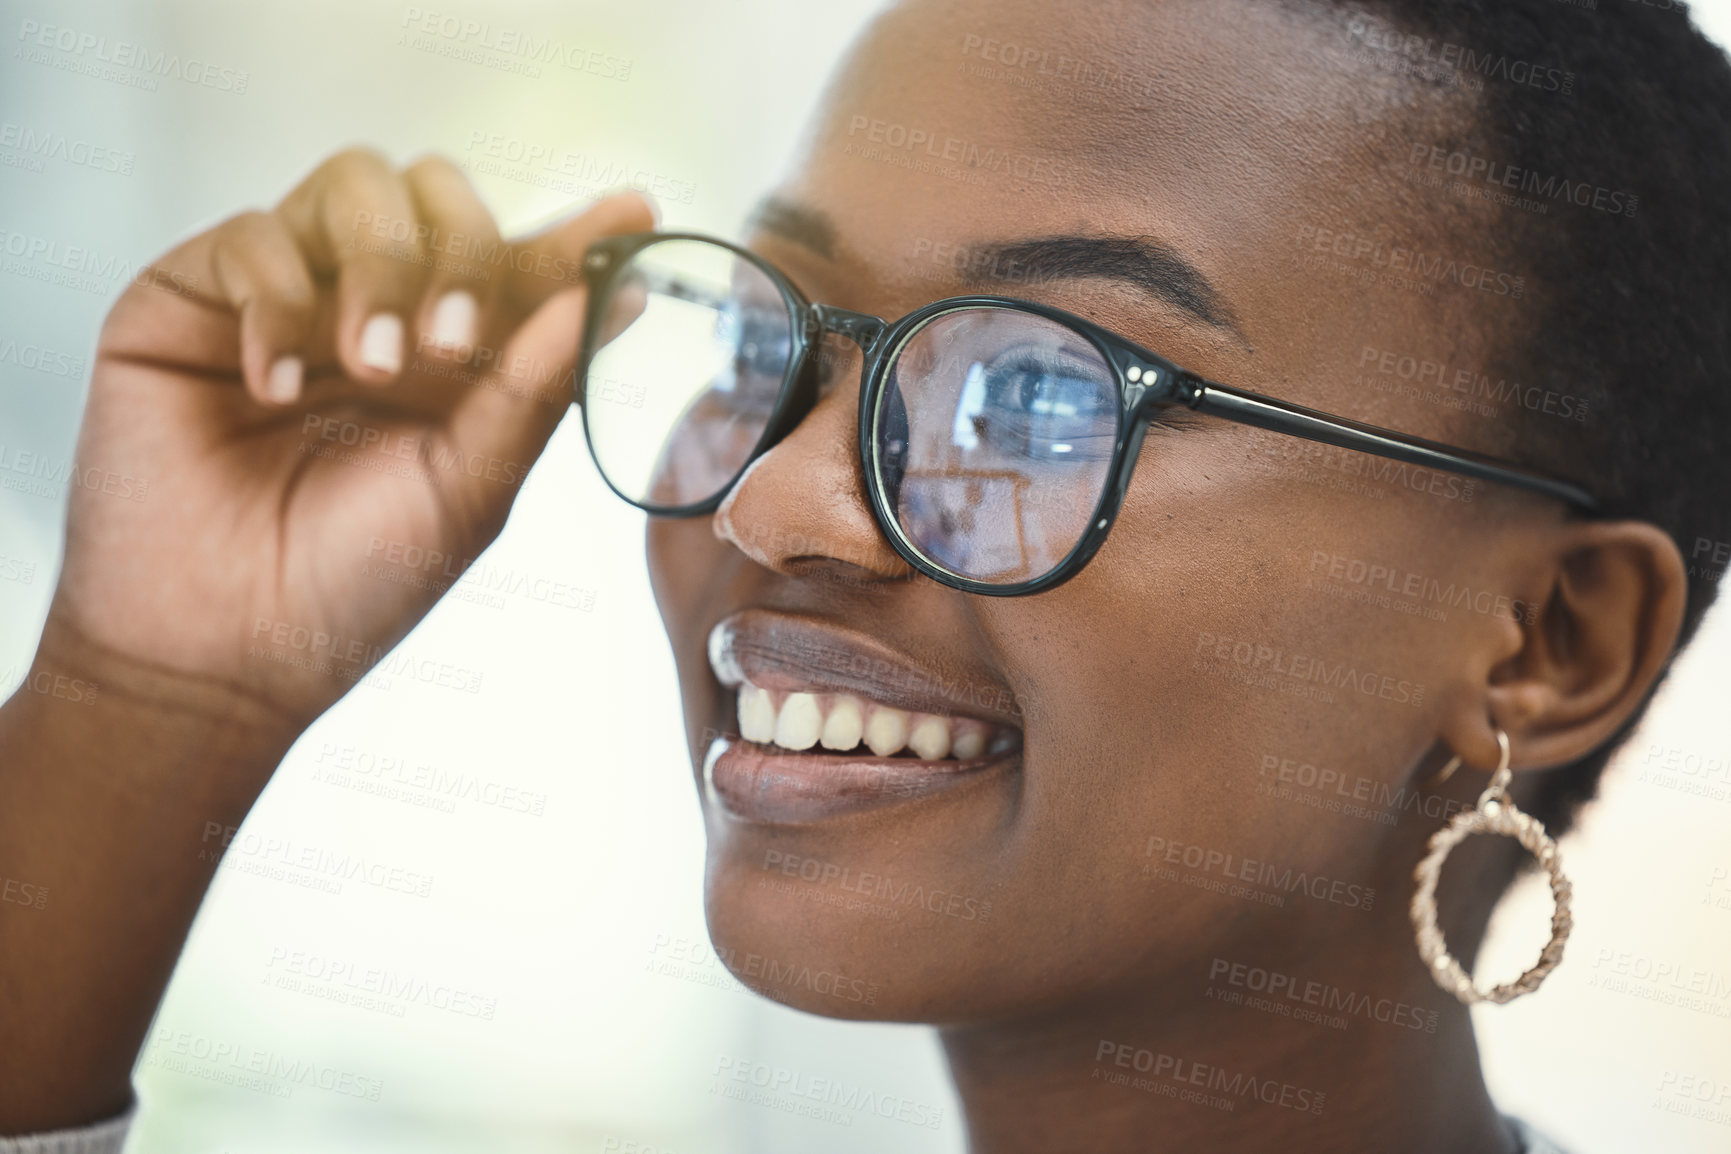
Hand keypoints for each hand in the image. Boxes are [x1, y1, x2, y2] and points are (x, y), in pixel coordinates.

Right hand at [46, 149, 653, 728]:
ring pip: (355, 185)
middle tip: (455, 341)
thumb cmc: (350, 585)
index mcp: (455, 359)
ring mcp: (291, 295)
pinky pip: (251, 235)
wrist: (223, 650)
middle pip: (439, 194)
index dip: (578, 236)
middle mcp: (378, 309)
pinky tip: (273, 386)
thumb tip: (607, 295)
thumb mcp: (468, 489)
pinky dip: (277, 302)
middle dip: (463, 249)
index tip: (635, 213)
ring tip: (371, 364)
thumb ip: (533, 389)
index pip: (522, 267)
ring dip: (380, 265)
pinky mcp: (195, 297)